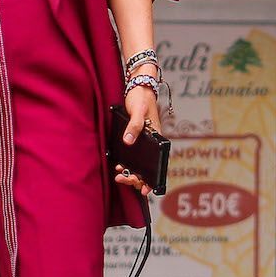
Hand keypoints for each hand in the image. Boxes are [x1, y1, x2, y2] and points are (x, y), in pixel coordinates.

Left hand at [114, 82, 160, 197]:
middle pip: (147, 168)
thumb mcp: (138, 111)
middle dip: (135, 178)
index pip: (157, 164)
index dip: (151, 179)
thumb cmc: (142, 98)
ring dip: (130, 173)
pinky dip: (126, 163)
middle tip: (122, 178)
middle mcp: (152, 143)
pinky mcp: (135, 138)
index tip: (144, 189)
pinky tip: (118, 166)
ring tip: (118, 175)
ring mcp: (143, 142)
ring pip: (139, 164)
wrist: (138, 87)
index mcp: (157, 138)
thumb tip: (128, 141)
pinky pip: (133, 156)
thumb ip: (134, 126)